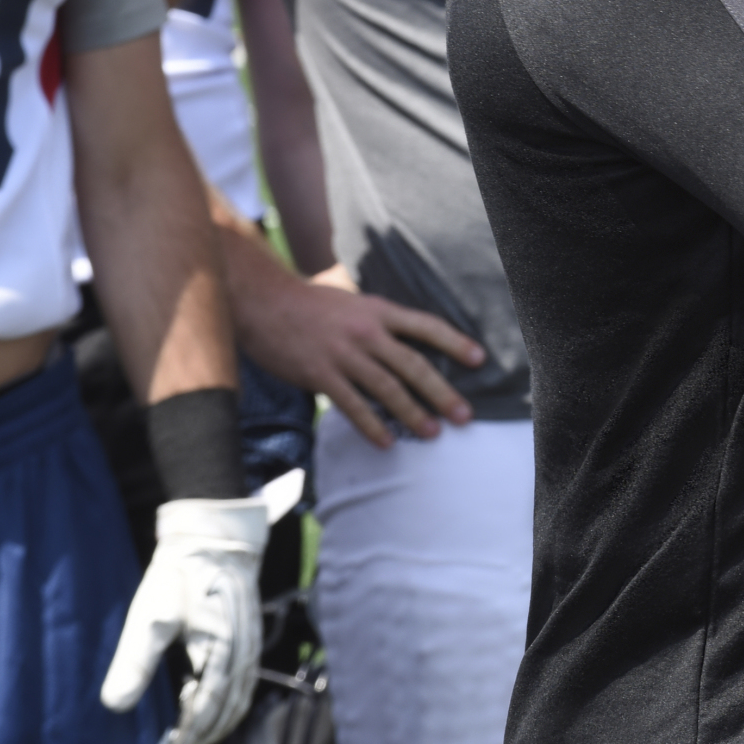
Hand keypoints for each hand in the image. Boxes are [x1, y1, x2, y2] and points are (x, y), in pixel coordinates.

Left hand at [101, 468, 303, 743]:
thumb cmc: (178, 575)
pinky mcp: (250, 637)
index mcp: (220, 653)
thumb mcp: (149, 616)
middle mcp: (242, 654)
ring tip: (190, 743)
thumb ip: (134, 661)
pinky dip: (230, 707)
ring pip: (241, 700)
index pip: (206, 712)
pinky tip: (212, 709)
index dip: (184, 742)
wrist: (215, 536)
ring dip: (217, 727)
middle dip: (200, 742)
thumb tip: (116, 706)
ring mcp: (251, 645)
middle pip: (228, 712)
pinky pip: (246, 684)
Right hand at [237, 264, 485, 446]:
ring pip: (387, 388)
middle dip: (442, 392)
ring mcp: (344, 354)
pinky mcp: (320, 374)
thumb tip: (404, 341)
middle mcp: (367, 332)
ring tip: (432, 433)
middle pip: (414, 365)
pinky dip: (371, 425)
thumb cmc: (310, 303)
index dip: (455, 342)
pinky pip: (352, 405)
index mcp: (380, 311)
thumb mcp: (354, 301)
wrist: (264, 302)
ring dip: (412, 413)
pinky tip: (386, 442)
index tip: (479, 359)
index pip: (427, 326)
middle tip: (464, 415)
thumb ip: (380, 320)